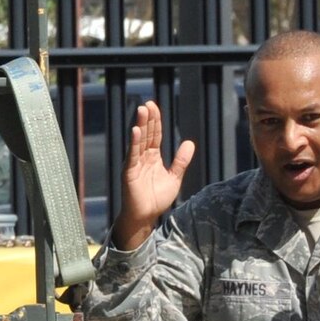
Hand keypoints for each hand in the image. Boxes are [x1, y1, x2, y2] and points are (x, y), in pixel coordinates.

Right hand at [116, 100, 194, 249]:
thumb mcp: (174, 178)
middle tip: (148, 103)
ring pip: (139, 141)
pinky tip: (136, 131)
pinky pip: (132, 155)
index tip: (154, 106)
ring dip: (141, 125)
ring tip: (142, 110)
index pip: (155, 135)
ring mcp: (135, 163)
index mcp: (153, 157)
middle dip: (148, 119)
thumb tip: (189, 142)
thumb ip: (181, 161)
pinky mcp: (129, 172)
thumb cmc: (156, 199)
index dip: (156, 121)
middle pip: (147, 134)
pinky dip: (134, 143)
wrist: (144, 217)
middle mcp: (143, 157)